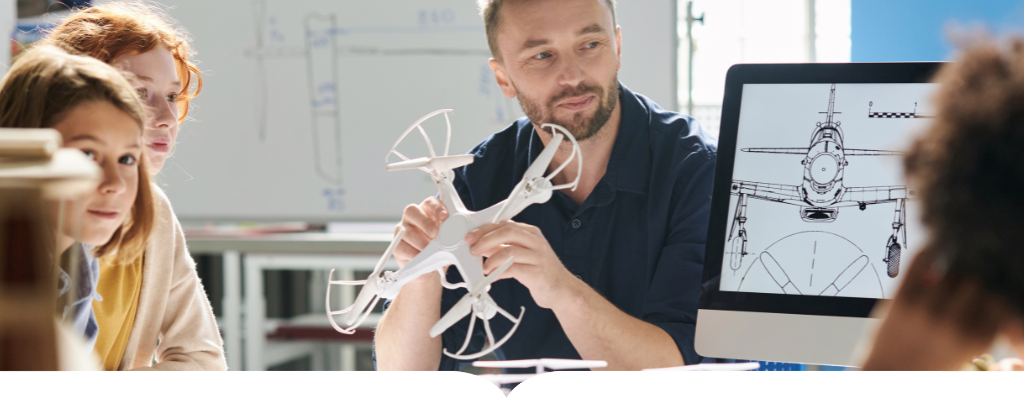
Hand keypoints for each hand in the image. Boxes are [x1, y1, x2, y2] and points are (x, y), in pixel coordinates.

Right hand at [393, 197, 447, 266]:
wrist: (432, 268)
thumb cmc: (442, 248)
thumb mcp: (450, 238)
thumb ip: (454, 232)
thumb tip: (463, 232)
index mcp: (428, 211)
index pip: (430, 203)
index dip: (436, 207)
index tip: (445, 216)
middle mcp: (413, 218)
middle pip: (412, 211)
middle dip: (424, 222)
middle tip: (435, 234)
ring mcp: (402, 231)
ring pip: (406, 231)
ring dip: (420, 242)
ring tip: (430, 251)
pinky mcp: (397, 246)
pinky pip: (401, 246)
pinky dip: (412, 253)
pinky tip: (421, 257)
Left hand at [465, 221, 576, 308]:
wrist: (562, 290)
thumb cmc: (540, 271)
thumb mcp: (522, 254)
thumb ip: (503, 248)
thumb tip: (481, 246)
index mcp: (531, 233)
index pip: (504, 224)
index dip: (484, 229)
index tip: (471, 236)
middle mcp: (535, 241)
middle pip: (506, 232)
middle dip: (485, 239)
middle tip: (473, 249)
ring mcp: (538, 256)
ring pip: (509, 250)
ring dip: (491, 259)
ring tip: (484, 268)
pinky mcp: (537, 273)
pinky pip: (513, 269)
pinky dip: (499, 273)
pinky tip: (493, 277)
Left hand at [862, 247, 1012, 369]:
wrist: (889, 374)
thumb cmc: (930, 361)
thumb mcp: (967, 349)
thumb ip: (982, 321)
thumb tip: (991, 284)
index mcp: (977, 339)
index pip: (998, 299)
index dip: (990, 292)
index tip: (982, 290)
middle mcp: (955, 325)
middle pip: (976, 281)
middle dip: (970, 281)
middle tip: (960, 283)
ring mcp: (926, 312)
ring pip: (951, 272)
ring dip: (950, 270)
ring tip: (944, 275)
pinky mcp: (901, 300)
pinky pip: (920, 261)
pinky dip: (928, 251)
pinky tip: (932, 253)